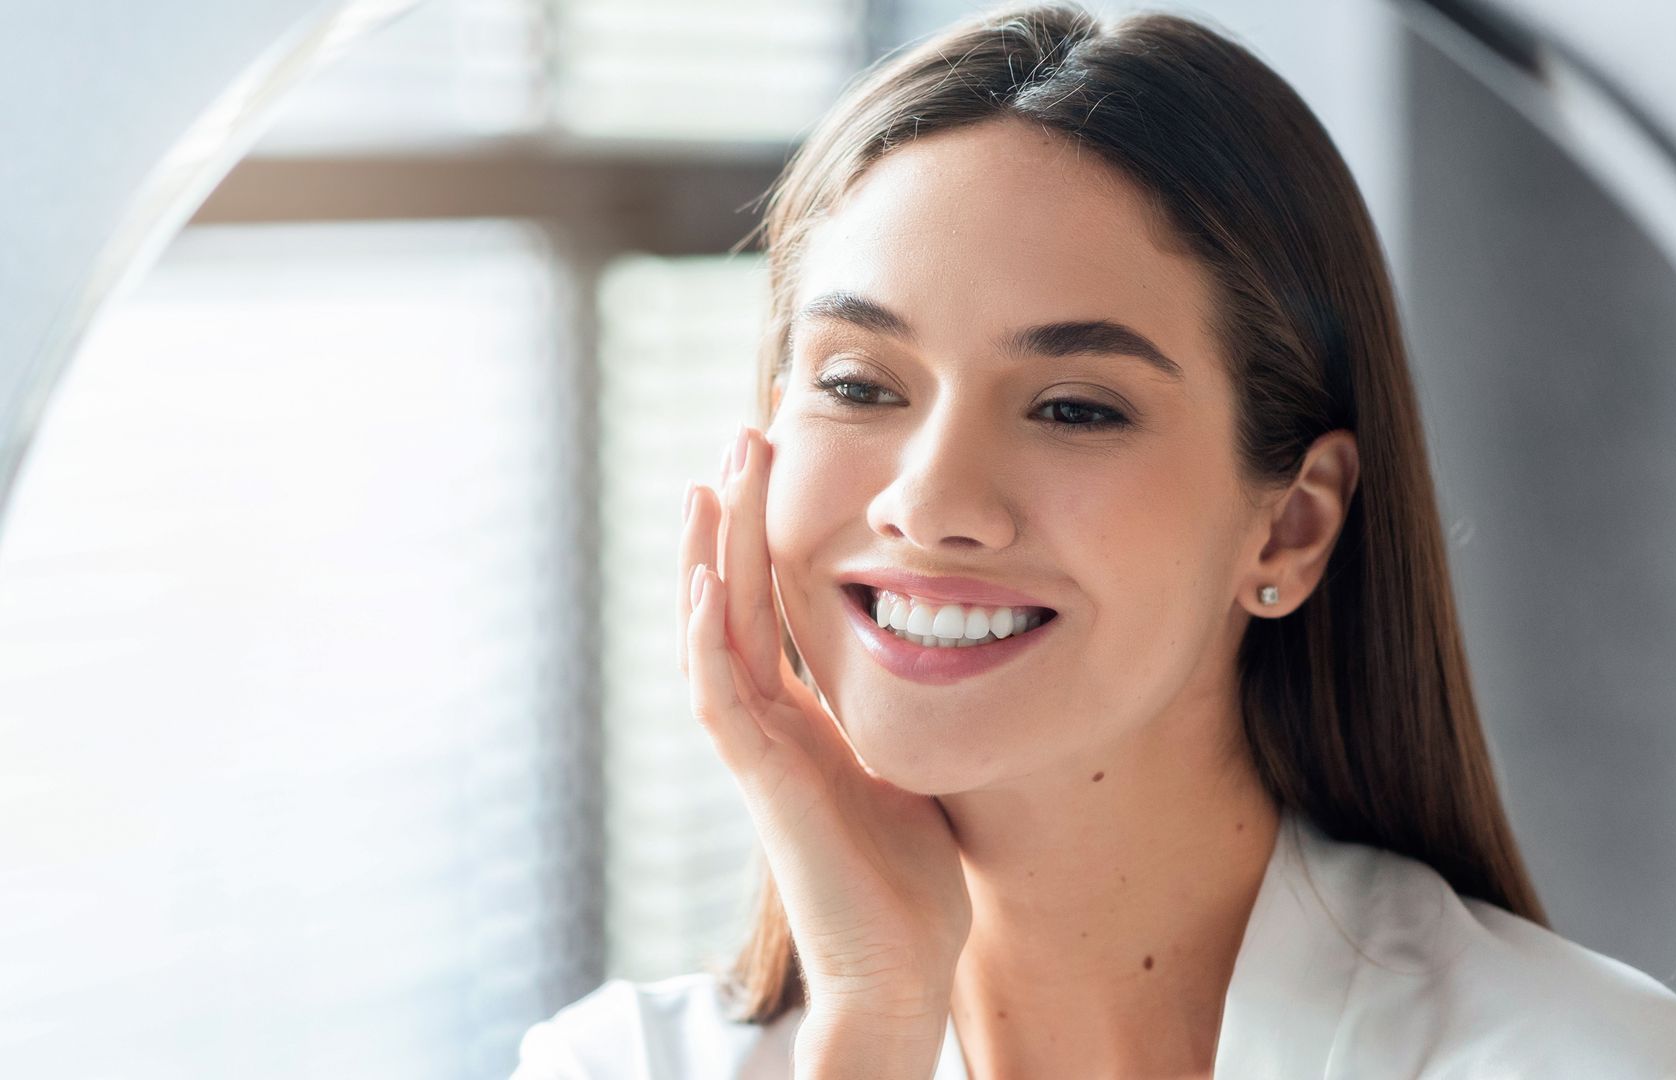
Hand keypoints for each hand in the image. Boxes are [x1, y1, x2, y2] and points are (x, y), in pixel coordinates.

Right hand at [679, 424, 970, 1023]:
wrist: (897, 961)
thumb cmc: (909, 876)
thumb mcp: (907, 762)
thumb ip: (902, 711)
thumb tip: (944, 657)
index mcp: (800, 715)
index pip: (772, 604)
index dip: (772, 533)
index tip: (784, 461)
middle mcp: (768, 721)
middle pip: (736, 598)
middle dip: (740, 516)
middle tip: (746, 435)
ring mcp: (758, 748)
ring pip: (714, 633)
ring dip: (712, 554)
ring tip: (713, 479)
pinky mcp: (763, 779)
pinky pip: (721, 696)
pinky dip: (709, 638)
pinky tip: (707, 581)